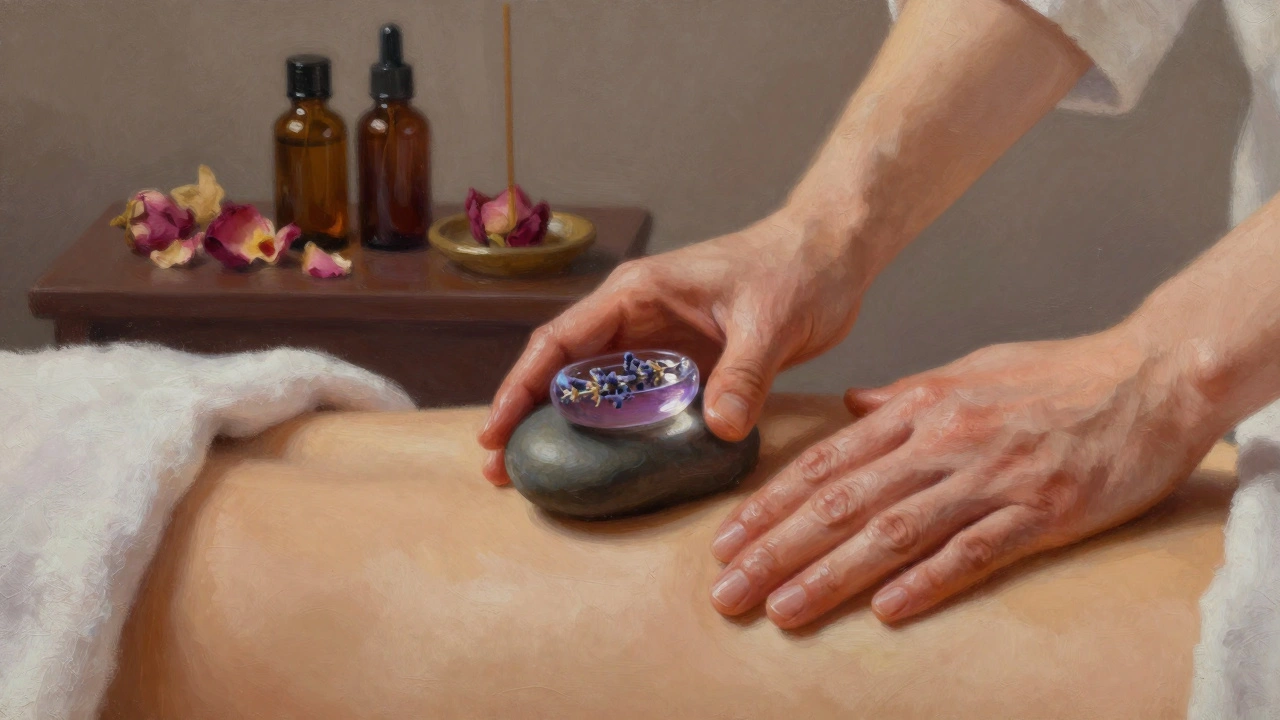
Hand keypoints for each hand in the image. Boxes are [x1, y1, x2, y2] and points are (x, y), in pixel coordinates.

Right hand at [478, 210, 869, 483]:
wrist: (830, 255)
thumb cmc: (796, 269)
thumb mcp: (771, 322)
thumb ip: (743, 374)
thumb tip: (718, 428)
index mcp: (638, 294)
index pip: (560, 342)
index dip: (521, 387)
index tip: (495, 431)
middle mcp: (635, 317)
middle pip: (563, 369)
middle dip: (526, 417)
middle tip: (502, 471)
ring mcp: (657, 341)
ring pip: (594, 388)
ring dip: (564, 429)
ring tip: (538, 477)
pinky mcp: (683, 362)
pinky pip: (636, 401)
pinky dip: (614, 431)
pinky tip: (604, 466)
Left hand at [707, 329, 1218, 626]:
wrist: (1152, 374)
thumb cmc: (1059, 373)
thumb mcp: (966, 369)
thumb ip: (903, 396)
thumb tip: (851, 407)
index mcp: (919, 406)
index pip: (825, 463)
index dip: (770, 504)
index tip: (726, 540)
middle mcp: (943, 440)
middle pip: (842, 501)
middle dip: (777, 548)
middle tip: (728, 590)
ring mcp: (991, 476)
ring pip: (894, 531)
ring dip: (832, 574)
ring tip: (781, 608)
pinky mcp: (1043, 510)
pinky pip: (976, 551)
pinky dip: (930, 581)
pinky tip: (889, 612)